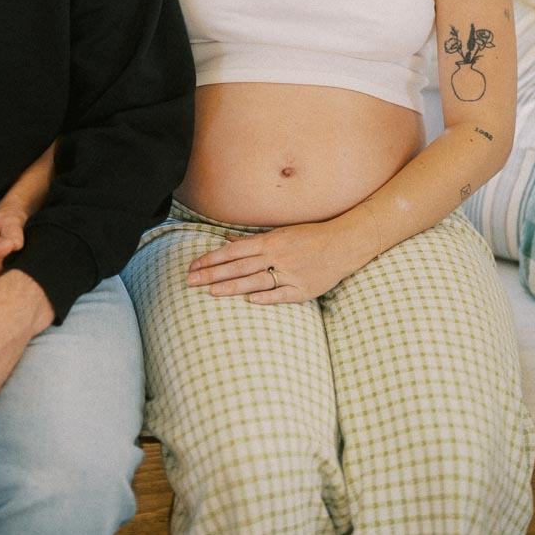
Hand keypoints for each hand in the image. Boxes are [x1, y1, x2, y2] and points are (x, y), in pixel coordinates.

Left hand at [186, 218, 362, 303]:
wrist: (343, 244)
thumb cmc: (309, 237)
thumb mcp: (279, 233)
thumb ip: (252, 240)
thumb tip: (226, 240)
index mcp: (270, 241)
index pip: (233, 251)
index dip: (211, 258)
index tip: (193, 266)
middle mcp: (277, 256)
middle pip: (239, 266)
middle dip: (213, 273)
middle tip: (190, 281)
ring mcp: (290, 273)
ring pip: (256, 281)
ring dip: (232, 286)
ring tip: (210, 292)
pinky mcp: (303, 289)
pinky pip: (282, 294)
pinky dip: (267, 298)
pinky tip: (250, 302)